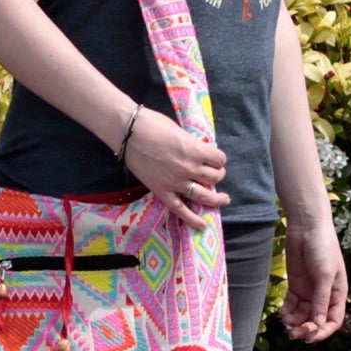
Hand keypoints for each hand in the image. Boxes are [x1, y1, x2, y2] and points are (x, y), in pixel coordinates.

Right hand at [122, 108, 229, 228]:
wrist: (127, 133)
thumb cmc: (153, 125)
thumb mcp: (180, 131)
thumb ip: (193, 145)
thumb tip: (201, 153)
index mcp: (195, 150)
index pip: (220, 159)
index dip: (219, 159)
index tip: (215, 158)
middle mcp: (189, 168)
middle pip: (215, 177)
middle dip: (218, 174)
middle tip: (214, 173)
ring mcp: (176, 183)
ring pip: (205, 196)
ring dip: (217, 198)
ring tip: (223, 199)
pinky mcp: (163, 192)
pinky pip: (181, 210)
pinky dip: (193, 219)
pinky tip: (202, 225)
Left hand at [280, 218, 346, 342]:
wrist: (307, 227)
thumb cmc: (323, 248)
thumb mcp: (325, 275)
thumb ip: (321, 299)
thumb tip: (318, 324)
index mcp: (338, 294)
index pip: (333, 321)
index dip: (323, 332)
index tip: (310, 338)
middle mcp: (324, 296)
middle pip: (315, 321)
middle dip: (306, 329)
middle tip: (293, 333)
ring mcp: (309, 292)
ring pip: (302, 315)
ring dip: (294, 322)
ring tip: (286, 321)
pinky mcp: (295, 286)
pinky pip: (292, 305)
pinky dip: (287, 312)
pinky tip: (282, 313)